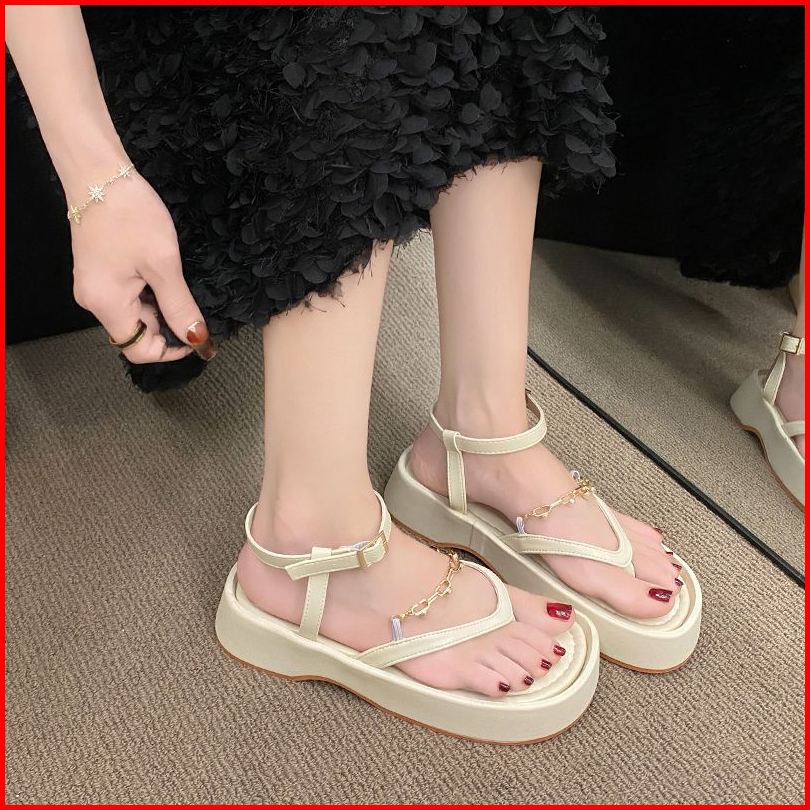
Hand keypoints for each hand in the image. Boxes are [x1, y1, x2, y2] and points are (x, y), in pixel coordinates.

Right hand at [69, 170, 215, 362]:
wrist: (99, 173)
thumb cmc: (129, 214)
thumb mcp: (164, 264)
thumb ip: (179, 305)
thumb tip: (195, 336)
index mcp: (106, 304)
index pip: (139, 350)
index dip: (171, 350)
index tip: (197, 334)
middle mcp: (94, 301)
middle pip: (137, 333)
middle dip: (168, 325)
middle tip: (192, 301)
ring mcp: (95, 286)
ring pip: (135, 314)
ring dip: (161, 307)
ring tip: (176, 279)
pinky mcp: (100, 272)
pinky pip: (128, 296)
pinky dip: (150, 293)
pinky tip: (162, 273)